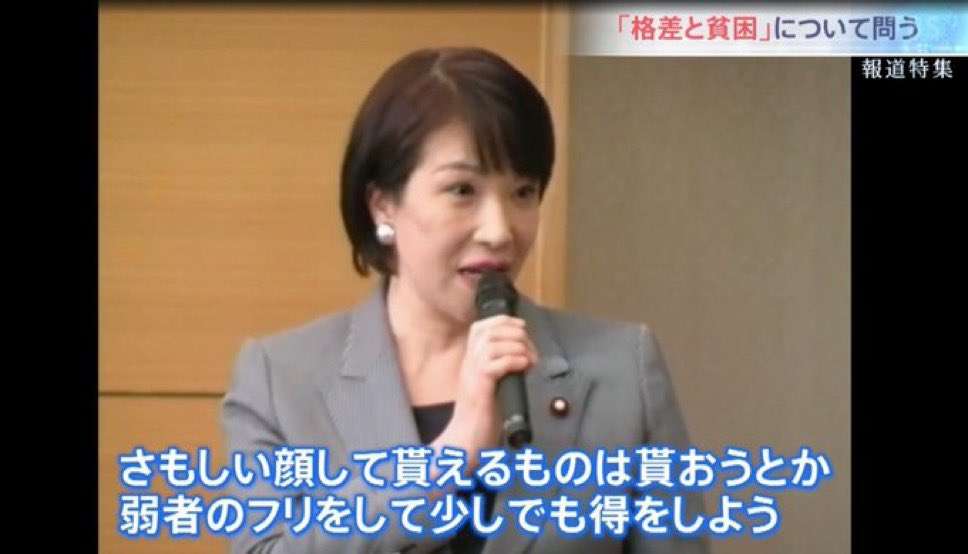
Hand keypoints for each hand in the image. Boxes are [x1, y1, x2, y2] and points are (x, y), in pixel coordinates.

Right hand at [430, 315, 537, 470]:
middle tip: (532, 351)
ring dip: (517, 347)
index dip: (503, 321)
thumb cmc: (481, 417)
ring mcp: (472, 374)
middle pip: (489, 331)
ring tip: (530, 361)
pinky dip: (513, 360)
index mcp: (470, 361)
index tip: (522, 327)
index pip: (480, 327)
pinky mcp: (479, 386)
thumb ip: (500, 369)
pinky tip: (524, 368)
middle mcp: (468, 363)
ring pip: (492, 344)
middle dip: (516, 334)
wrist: (466, 440)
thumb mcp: (491, 386)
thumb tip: (525, 357)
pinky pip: (495, 363)